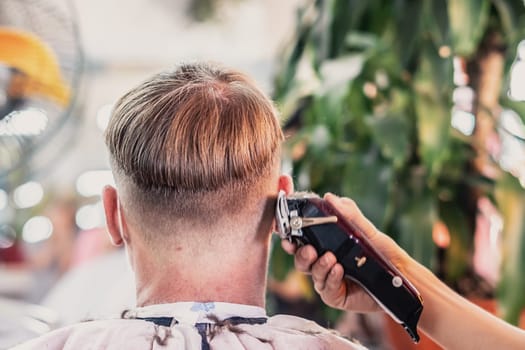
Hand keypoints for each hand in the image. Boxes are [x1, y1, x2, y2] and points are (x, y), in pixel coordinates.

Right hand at [281, 193, 410, 312]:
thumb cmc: (383, 252)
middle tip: (309, 249)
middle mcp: (325, 262)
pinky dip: (330, 278)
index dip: (291, 238)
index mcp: (327, 245)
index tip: (288, 236)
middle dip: (300, 254)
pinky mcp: (335, 295)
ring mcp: (329, 280)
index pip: (303, 241)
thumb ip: (348, 214)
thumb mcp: (365, 230)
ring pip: (312, 273)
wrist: (400, 277)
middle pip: (301, 259)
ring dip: (318, 265)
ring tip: (331, 259)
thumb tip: (329, 197)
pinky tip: (338, 271)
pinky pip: (325, 288)